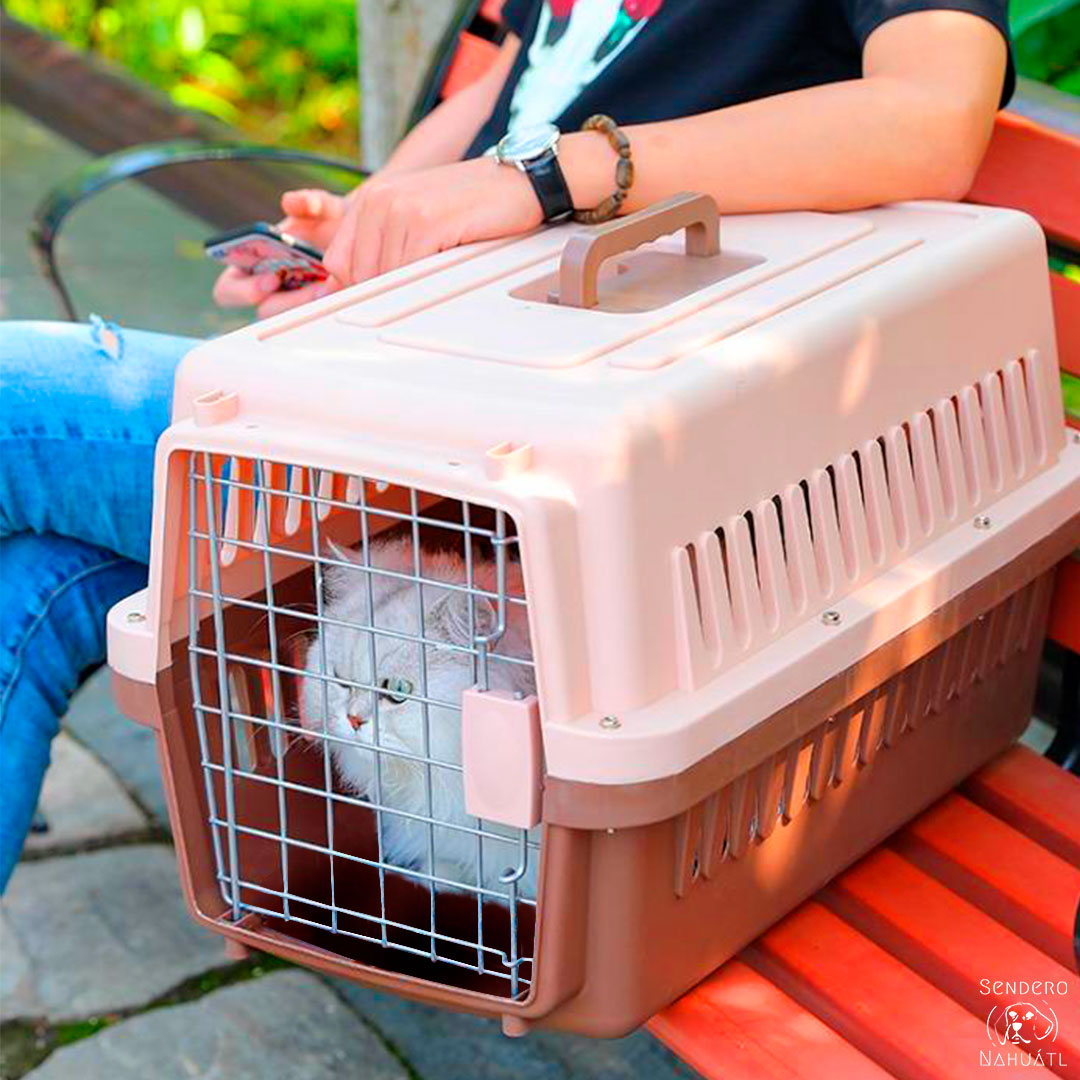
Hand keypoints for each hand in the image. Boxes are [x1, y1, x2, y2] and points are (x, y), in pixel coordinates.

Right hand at [212, 188, 346, 317]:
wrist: (361, 238)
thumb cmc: (330, 224)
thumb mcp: (324, 209)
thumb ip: (309, 202)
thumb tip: (291, 202)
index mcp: (251, 265)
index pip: (228, 289)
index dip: (243, 290)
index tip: (272, 278)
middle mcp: (268, 290)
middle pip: (264, 313)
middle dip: (288, 303)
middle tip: (315, 289)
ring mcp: (293, 304)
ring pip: (292, 320)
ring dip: (311, 307)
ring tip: (332, 289)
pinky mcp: (317, 312)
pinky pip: (317, 319)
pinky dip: (328, 309)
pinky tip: (344, 294)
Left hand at [324, 157, 541, 285]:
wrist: (518, 181)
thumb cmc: (472, 204)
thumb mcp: (418, 215)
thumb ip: (384, 244)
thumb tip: (354, 287)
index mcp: (372, 197)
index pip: (338, 261)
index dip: (359, 285)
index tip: (386, 293)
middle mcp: (380, 199)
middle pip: (359, 275)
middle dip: (384, 291)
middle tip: (420, 288)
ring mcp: (402, 209)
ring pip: (384, 277)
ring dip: (409, 289)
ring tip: (438, 274)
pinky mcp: (427, 222)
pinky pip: (410, 273)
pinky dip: (425, 283)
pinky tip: (446, 272)